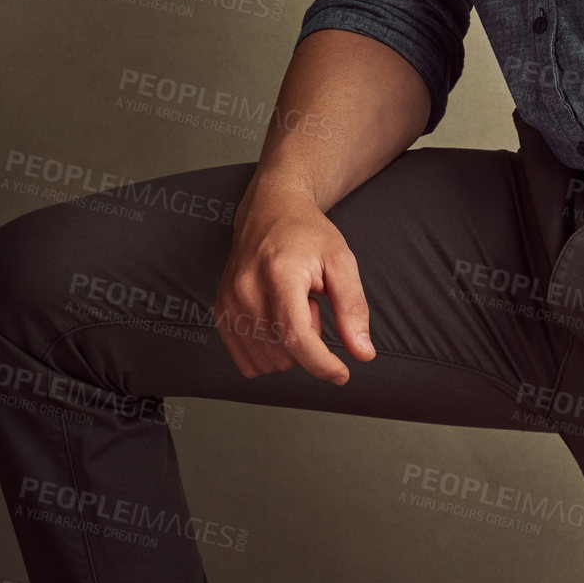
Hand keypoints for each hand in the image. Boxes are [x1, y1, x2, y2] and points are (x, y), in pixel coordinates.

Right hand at [213, 178, 374, 382]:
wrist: (270, 208)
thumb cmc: (308, 233)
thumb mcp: (342, 261)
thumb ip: (353, 308)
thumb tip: (363, 353)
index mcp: (279, 273)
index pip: (296, 337)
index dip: (322, 364)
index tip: (341, 374)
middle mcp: (246, 288)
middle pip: (283, 353)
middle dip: (308, 341)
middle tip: (311, 302)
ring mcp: (229, 301)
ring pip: (265, 362)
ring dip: (287, 346)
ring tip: (292, 306)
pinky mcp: (220, 311)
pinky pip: (246, 360)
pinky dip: (268, 352)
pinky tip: (275, 320)